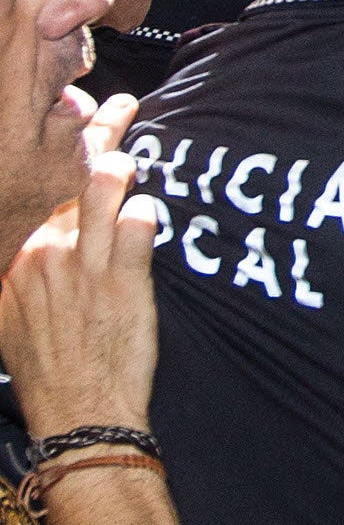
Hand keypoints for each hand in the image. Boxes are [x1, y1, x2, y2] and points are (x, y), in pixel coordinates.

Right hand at [0, 96, 158, 442]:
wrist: (79, 416)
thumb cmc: (51, 371)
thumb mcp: (7, 322)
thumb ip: (10, 282)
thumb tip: (21, 256)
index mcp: (23, 257)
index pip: (48, 192)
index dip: (71, 155)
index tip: (86, 124)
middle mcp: (48, 254)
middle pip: (75, 181)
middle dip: (99, 138)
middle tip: (121, 108)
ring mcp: (85, 267)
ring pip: (100, 190)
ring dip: (117, 159)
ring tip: (132, 132)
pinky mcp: (122, 282)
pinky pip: (136, 227)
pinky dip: (144, 211)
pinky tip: (148, 204)